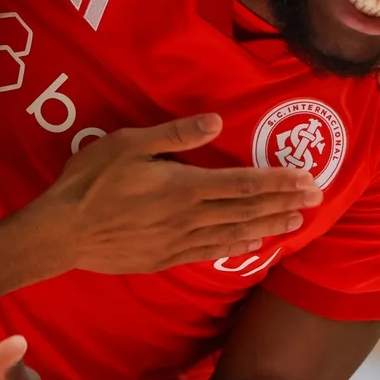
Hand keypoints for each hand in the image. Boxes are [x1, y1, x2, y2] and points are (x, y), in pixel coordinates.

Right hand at [31, 114, 320, 273]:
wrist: (63, 232)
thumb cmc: (90, 181)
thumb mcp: (127, 144)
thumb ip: (174, 135)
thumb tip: (215, 122)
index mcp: (184, 186)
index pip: (244, 183)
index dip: (278, 181)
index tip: (308, 179)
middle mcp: (190, 216)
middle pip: (247, 209)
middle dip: (283, 202)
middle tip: (316, 199)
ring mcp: (179, 241)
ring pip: (234, 233)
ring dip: (268, 226)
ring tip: (295, 222)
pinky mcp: (165, 257)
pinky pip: (210, 252)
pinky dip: (236, 247)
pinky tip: (251, 245)